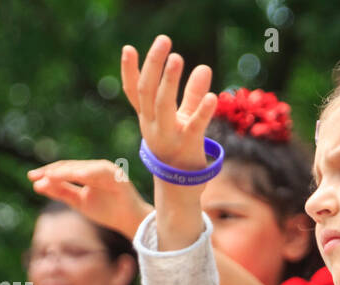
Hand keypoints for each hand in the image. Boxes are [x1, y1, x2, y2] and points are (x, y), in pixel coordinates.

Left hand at [27, 160, 151, 239]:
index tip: (31, 177)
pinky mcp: (117, 176)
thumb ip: (61, 192)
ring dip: (65, 171)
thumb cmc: (108, 212)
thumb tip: (37, 185)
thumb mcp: (79, 202)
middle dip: (52, 171)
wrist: (130, 223)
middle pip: (70, 166)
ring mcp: (107, 171)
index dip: (48, 173)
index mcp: (89, 173)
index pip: (65, 169)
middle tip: (34, 176)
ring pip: (82, 168)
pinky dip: (85, 173)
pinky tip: (72, 176)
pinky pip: (98, 172)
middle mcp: (97, 168)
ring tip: (49, 176)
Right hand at [120, 36, 216, 170]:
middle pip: (147, 92)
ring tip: (177, 57)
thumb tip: (203, 67)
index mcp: (147, 119)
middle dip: (153, 65)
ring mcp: (168, 138)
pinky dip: (203, 111)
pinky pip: (195, 127)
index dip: (129, 71)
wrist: (181, 190)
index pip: (134, 92)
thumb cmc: (180, 149)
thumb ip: (192, 94)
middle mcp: (152, 127)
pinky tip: (212, 96)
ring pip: (163, 105)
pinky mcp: (188, 147)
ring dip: (169, 80)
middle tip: (164, 41)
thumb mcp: (182, 119)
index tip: (128, 48)